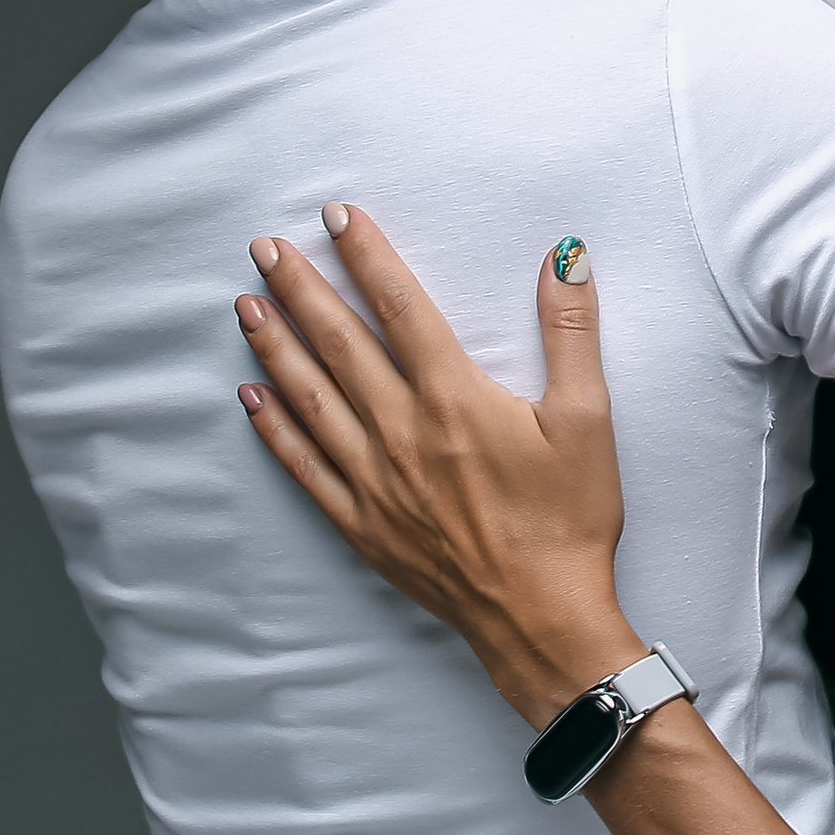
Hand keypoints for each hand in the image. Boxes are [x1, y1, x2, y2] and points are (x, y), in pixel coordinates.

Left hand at [235, 205, 636, 725]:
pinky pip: (305, 465)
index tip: (336, 216)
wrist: (541, 618)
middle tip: (264, 247)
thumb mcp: (588, 418)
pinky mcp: (362, 524)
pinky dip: (275, 428)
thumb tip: (566, 255)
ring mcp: (374, 480)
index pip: (400, 307)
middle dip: (301, 289)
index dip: (367, 256)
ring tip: (246, 305)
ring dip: (275, 347)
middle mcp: (401, 432)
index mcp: (454, 399)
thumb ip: (571, 330)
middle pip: (340, 344)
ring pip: (311, 398)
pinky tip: (253, 398)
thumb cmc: (570, 520)